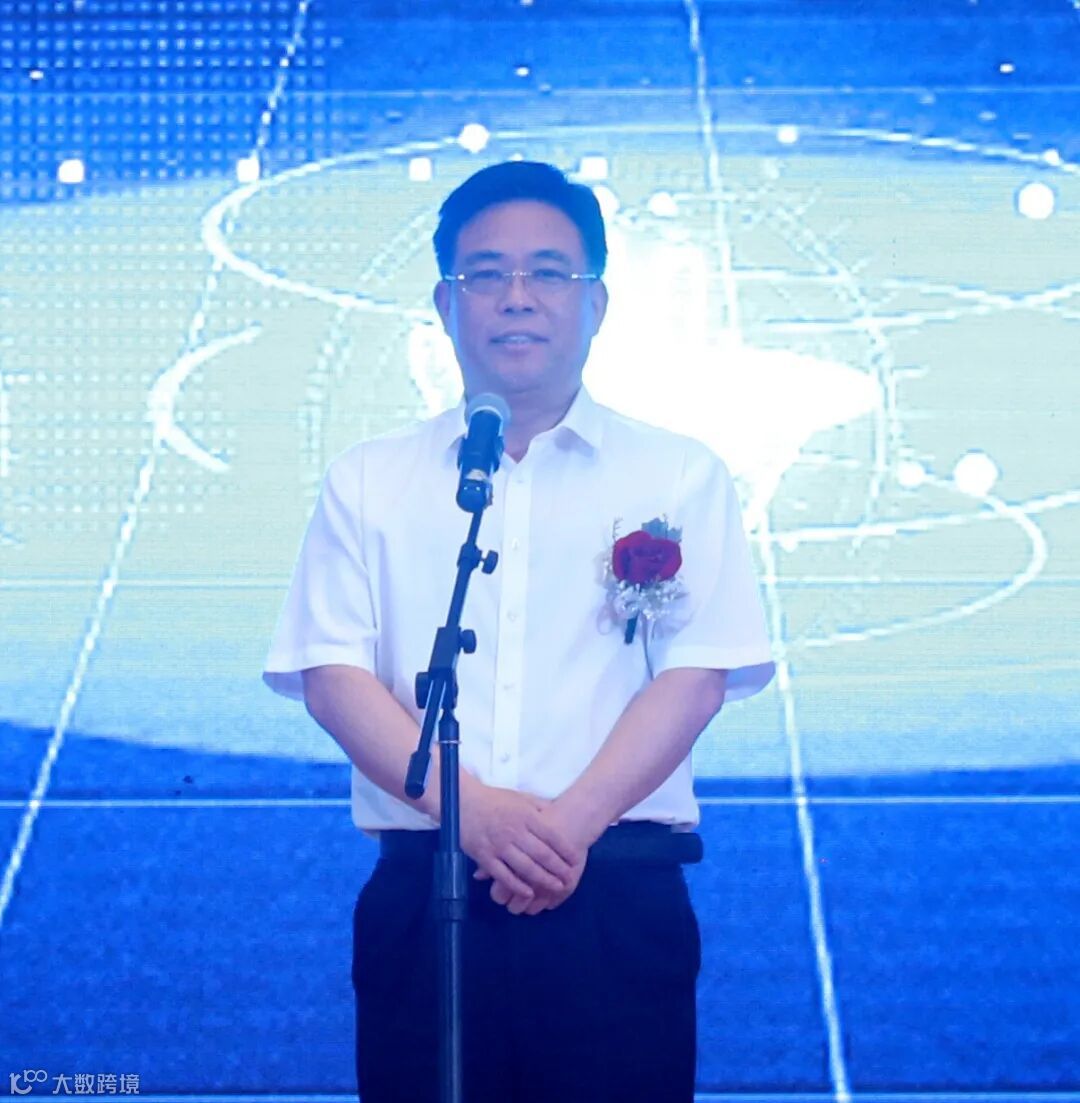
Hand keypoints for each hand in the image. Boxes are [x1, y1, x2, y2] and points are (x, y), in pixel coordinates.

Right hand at [459, 782, 578, 911]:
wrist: (463, 802)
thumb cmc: (494, 800)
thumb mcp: (520, 797)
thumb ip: (538, 806)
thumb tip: (557, 812)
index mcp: (525, 816)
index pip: (551, 835)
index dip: (565, 849)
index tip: (576, 859)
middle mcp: (514, 831)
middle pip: (541, 854)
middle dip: (558, 868)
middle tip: (570, 878)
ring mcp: (499, 846)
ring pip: (525, 867)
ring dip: (543, 879)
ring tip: (556, 887)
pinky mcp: (484, 857)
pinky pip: (503, 875)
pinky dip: (517, 886)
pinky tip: (528, 893)